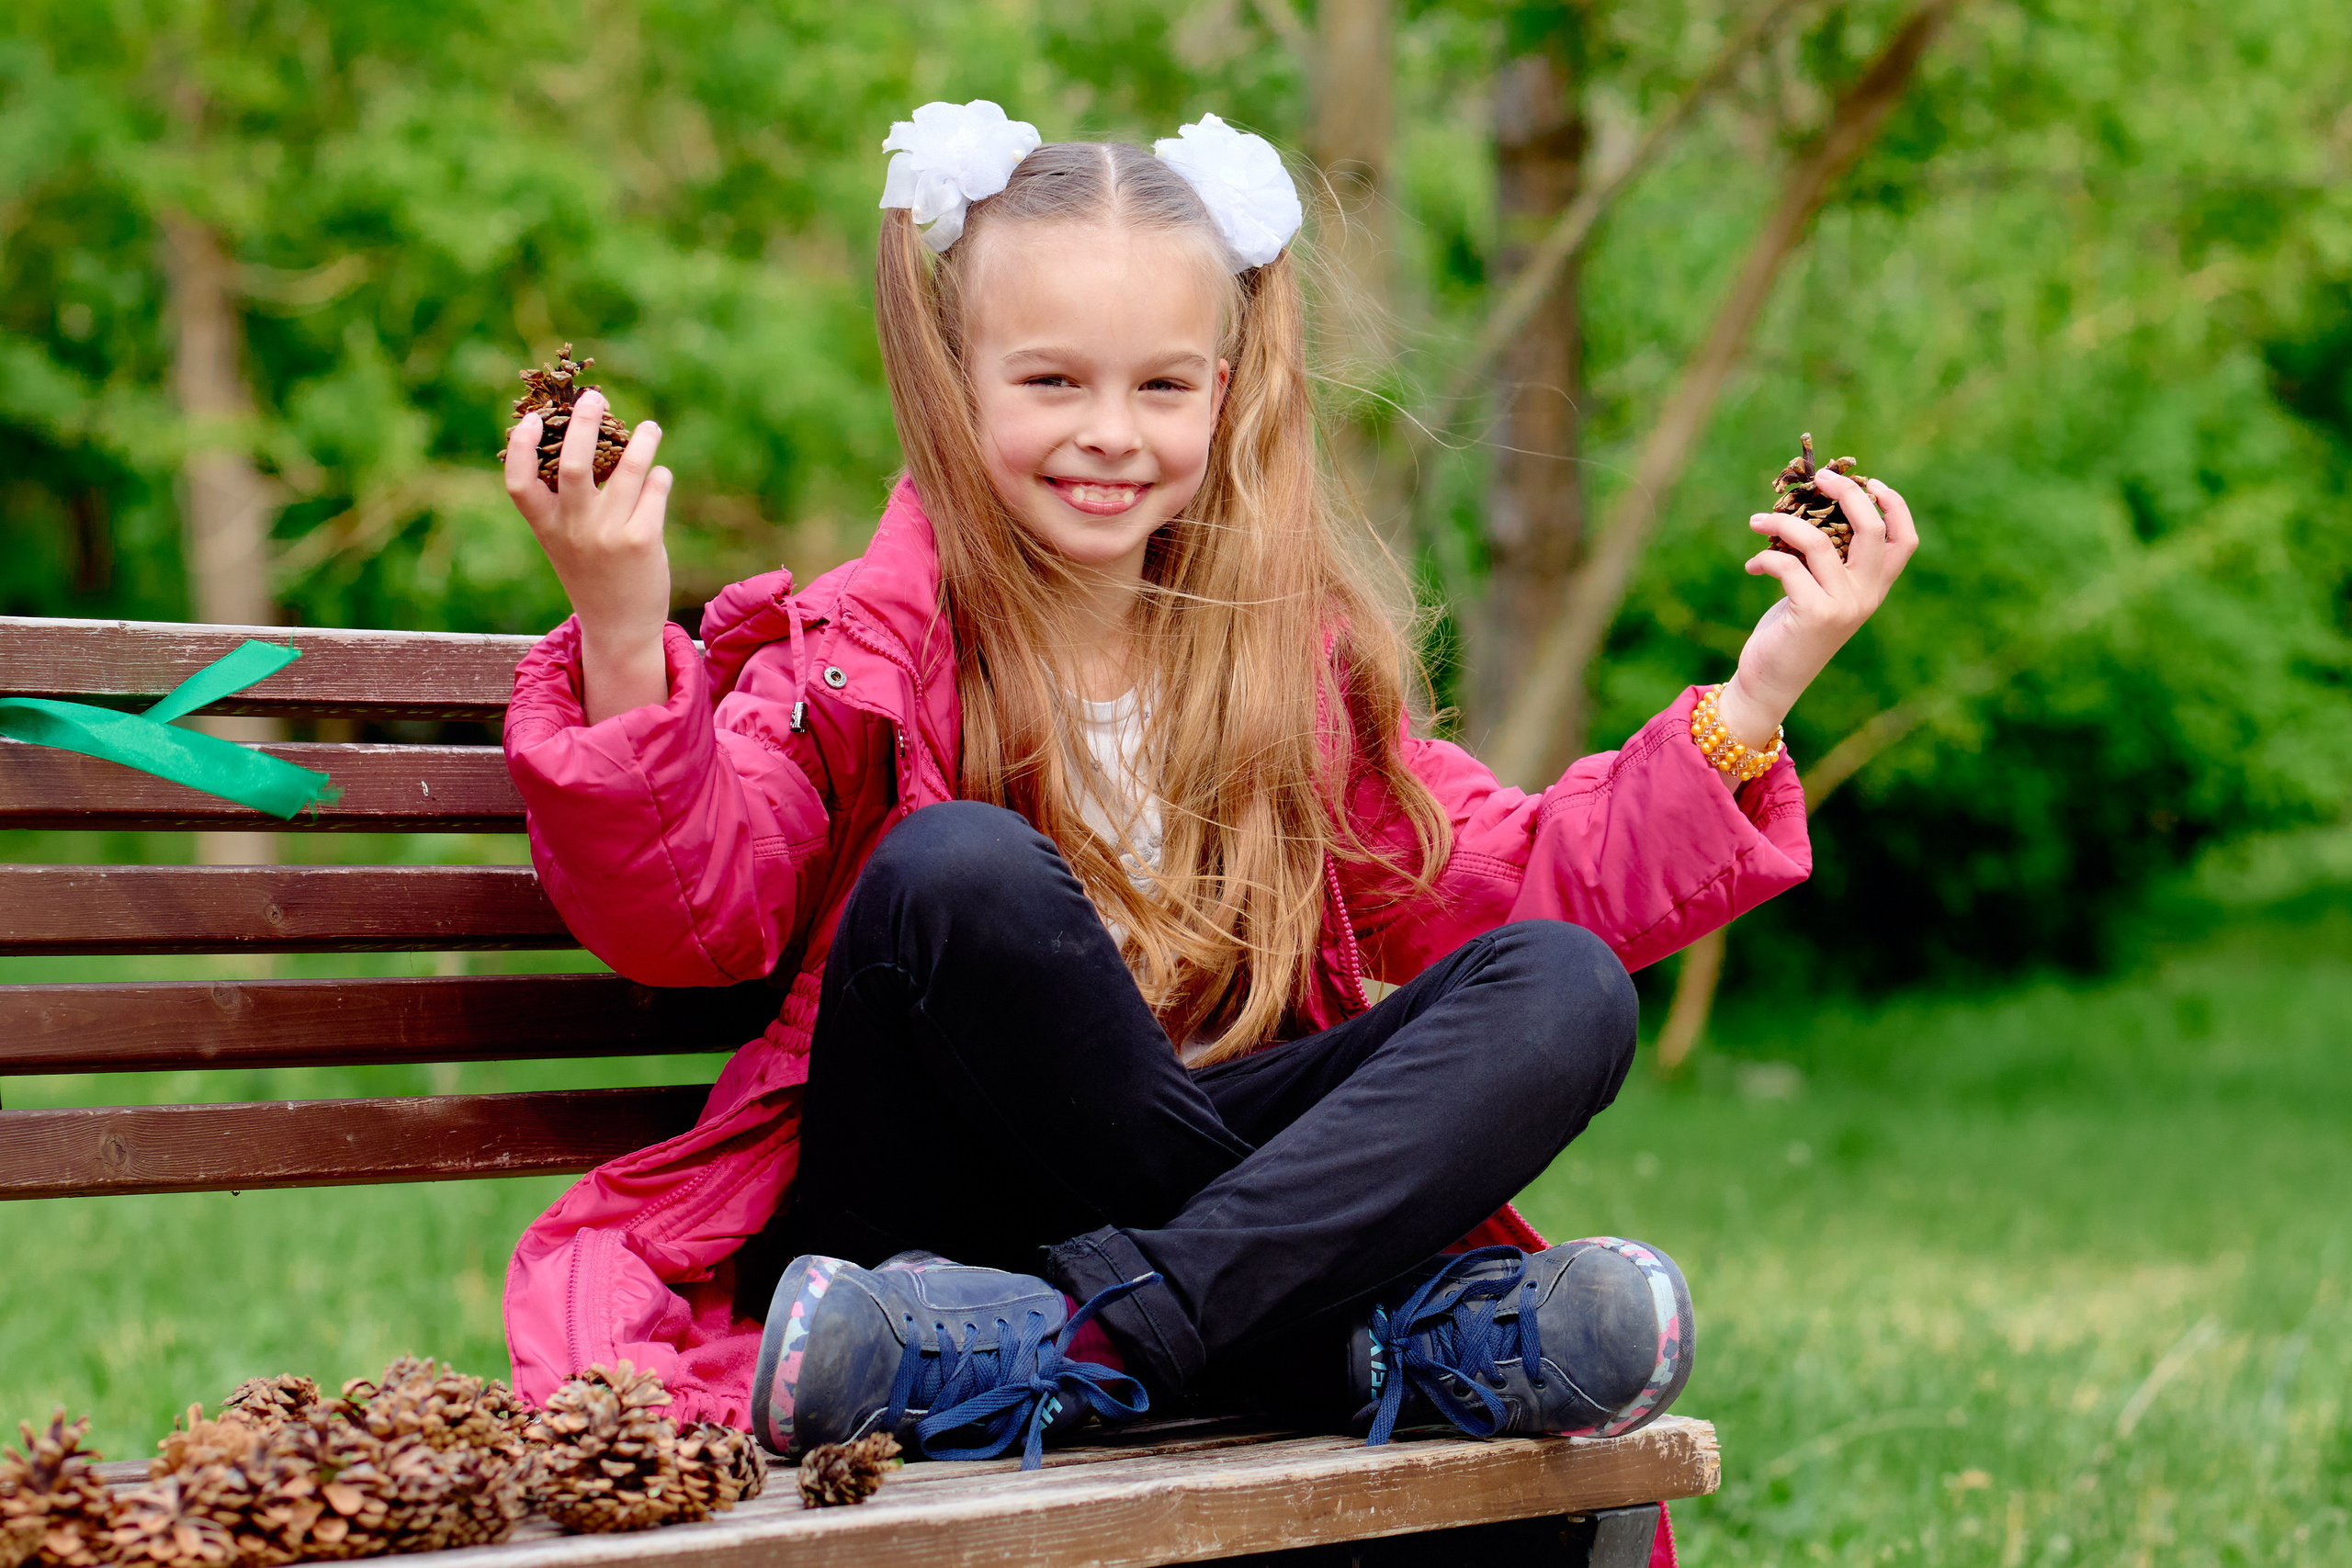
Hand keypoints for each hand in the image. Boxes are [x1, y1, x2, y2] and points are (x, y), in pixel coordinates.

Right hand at [503, 391, 674, 723]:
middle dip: (585, 423)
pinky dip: (659, 477)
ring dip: (641, 441)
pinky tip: (659, 475)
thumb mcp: (565, 543)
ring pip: (627, 470)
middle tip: (596, 397)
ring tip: (649, 428)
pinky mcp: (642, 541)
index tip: (533, 418)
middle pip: (575, 464)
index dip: (521, 447)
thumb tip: (586, 444)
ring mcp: (608, 535)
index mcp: (546, 528)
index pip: (518, 483)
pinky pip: (654, 490)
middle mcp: (574, 529)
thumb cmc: (592, 575)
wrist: (619, 628)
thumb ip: (566, 505)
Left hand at [1713, 468, 1919, 751]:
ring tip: (1757, 522)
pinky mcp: (1815, 613)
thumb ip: (1826, 563)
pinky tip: (1753, 566)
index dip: (1894, 505)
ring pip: (1817, 542)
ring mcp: (1844, 605)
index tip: (1868, 481)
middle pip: (1870, 528)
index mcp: (1875, 588)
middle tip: (1818, 479)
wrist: (1770, 683)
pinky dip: (1765, 558)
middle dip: (1845, 494)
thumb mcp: (1817, 593)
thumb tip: (1809, 511)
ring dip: (1781, 524)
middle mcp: (1867, 596)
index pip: (1904, 540)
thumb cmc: (1790, 633)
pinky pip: (1788, 565)